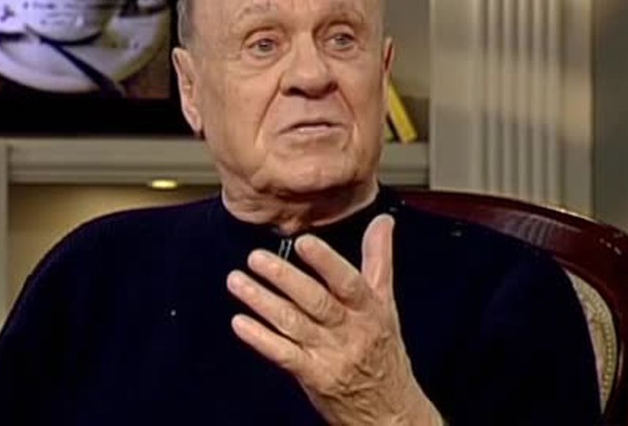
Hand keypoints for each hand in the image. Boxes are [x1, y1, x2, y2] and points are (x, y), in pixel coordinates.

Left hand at [226, 214, 442, 425]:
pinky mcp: (313, 376)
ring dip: (262, 302)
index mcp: (369, 309)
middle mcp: (350, 331)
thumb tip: (383, 220)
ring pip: (293, 324)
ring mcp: (330, 355)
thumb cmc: (384, 348)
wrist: (390, 410)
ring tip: (237, 281)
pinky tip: (240, 322)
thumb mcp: (386, 304)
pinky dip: (260, 338)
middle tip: (256, 257)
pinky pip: (284, 355)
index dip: (326, 262)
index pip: (348, 282)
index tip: (303, 242)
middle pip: (316, 302)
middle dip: (285, 279)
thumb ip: (379, 259)